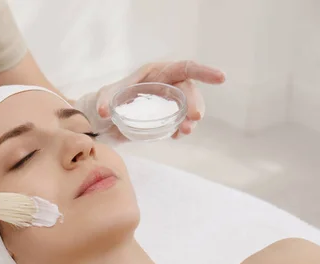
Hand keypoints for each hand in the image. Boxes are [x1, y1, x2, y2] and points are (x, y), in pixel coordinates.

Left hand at [74, 60, 225, 139]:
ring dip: (190, 120)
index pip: (184, 68)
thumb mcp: (106, 95)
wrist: (107, 117)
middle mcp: (167, 85)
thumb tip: (103, 111)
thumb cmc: (110, 98)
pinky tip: (177, 135)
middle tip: (194, 119)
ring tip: (184, 131)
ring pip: (188, 108)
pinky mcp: (168, 117)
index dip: (203, 72)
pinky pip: (181, 121)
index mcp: (157, 72)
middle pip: (189, 91)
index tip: (221, 78)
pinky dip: (182, 128)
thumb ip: (103, 100)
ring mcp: (169, 102)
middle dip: (195, 103)